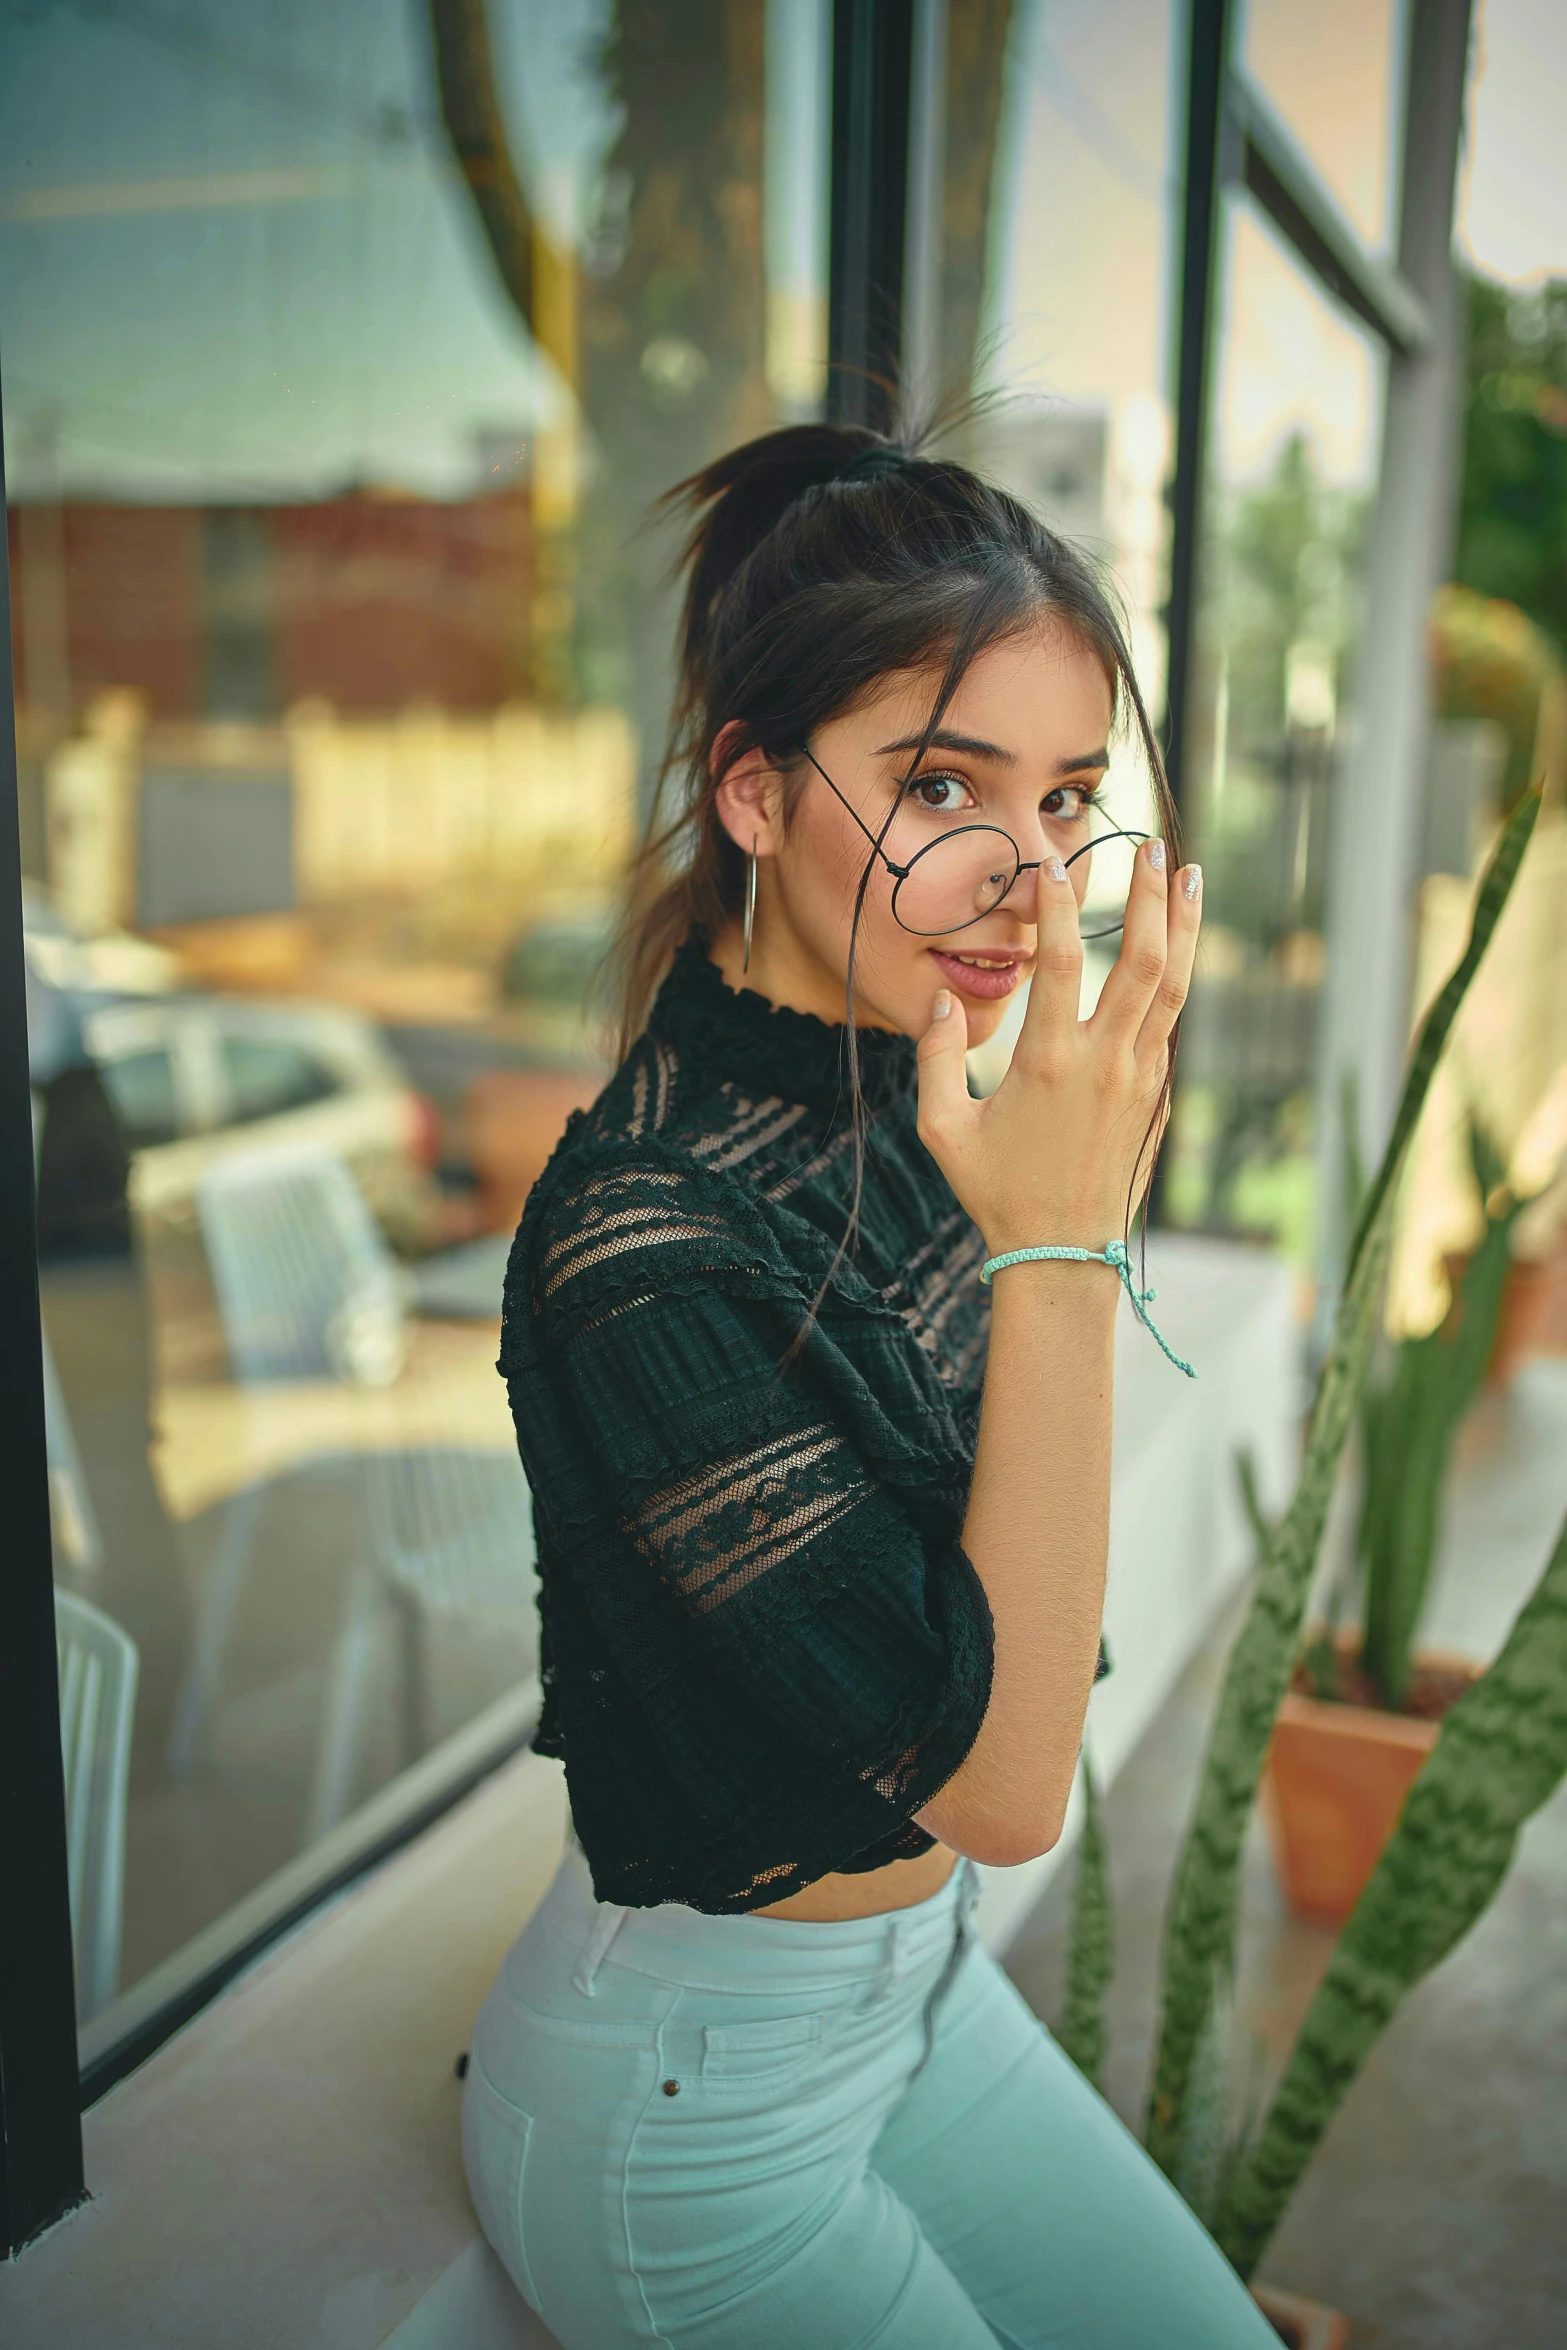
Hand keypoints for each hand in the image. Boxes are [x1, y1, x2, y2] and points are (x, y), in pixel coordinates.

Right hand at [915, 841, 1200, 1254]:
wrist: (1063, 1253)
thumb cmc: (996, 1190)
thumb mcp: (943, 1128)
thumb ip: (935, 1056)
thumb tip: (942, 998)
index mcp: (1049, 1063)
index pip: (1060, 961)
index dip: (1058, 907)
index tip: (1053, 868)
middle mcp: (1105, 1062)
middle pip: (1143, 959)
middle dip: (1153, 896)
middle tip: (1157, 847)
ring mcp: (1141, 1078)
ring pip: (1173, 986)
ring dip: (1184, 926)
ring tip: (1190, 876)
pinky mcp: (1158, 1095)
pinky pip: (1167, 1024)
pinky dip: (1174, 977)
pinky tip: (1173, 948)